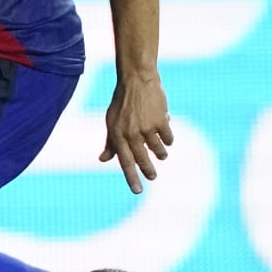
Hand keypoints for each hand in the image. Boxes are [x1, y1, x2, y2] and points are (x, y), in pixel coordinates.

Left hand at [100, 72, 172, 193]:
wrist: (136, 80)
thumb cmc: (122, 103)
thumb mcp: (111, 122)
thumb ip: (110, 142)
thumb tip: (103, 160)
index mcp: (116, 134)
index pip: (124, 161)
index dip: (131, 177)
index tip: (138, 191)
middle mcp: (130, 133)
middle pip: (141, 159)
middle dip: (148, 170)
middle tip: (153, 177)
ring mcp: (146, 127)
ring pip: (158, 149)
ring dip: (160, 153)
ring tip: (161, 155)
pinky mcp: (161, 120)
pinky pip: (168, 138)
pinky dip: (168, 139)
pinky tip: (167, 139)